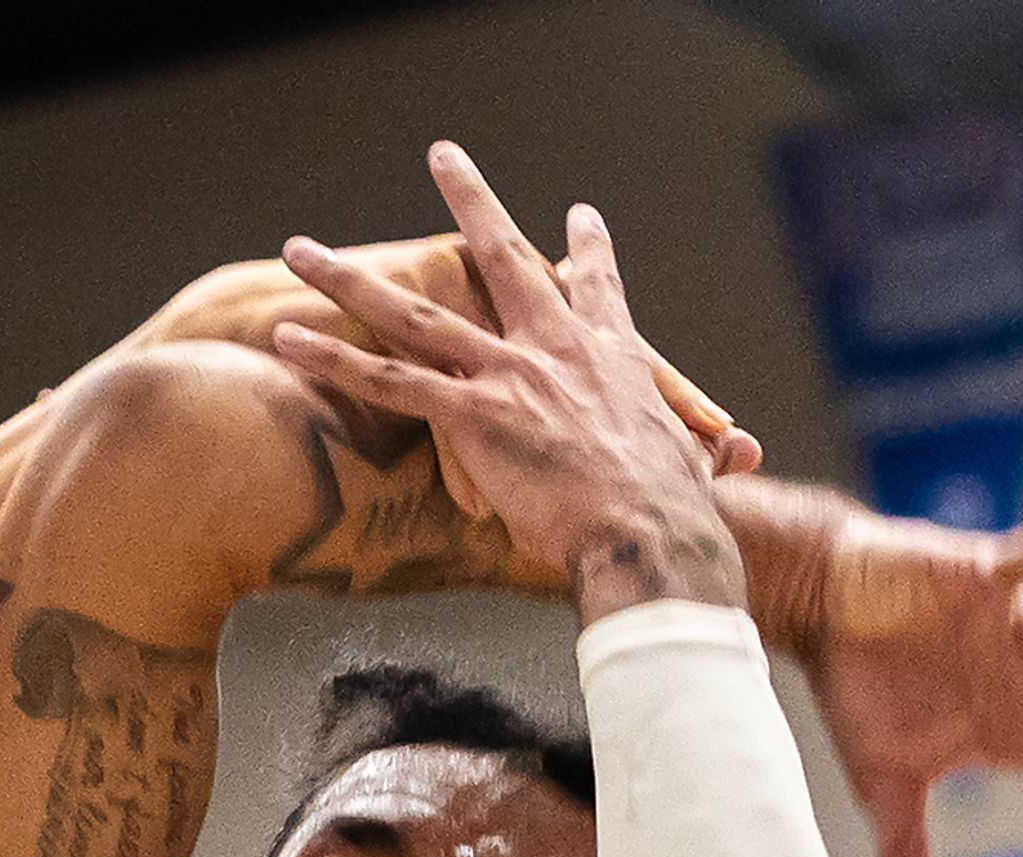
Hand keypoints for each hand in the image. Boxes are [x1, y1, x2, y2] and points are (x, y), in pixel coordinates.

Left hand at [127, 235, 762, 478]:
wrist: (649, 534)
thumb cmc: (676, 516)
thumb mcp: (696, 467)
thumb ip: (700, 453)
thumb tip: (735, 456)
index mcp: (612, 359)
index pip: (598, 291)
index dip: (589, 253)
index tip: (578, 217)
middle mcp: (556, 348)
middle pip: (503, 259)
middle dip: (470, 201)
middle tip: (444, 157)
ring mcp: (510, 375)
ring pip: (415, 314)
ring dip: (348, 282)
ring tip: (302, 250)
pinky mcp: (475, 415)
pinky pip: (390, 382)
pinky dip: (335, 360)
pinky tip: (287, 338)